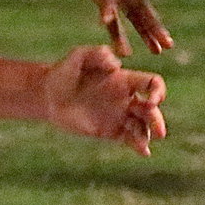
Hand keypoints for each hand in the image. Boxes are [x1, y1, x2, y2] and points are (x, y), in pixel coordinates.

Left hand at [38, 0, 172, 55]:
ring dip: (143, 33)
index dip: (138, 8)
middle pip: (141, 7)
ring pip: (131, 15)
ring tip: (156, 52)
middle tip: (168, 45)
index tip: (129, 22)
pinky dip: (116, 32)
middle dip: (154, 27)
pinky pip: (110, 16)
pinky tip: (124, 50)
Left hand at [42, 45, 166, 155]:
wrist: (47, 94)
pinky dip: (139, 145)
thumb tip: (116, 65)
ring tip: (143, 143)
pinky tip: (143, 152)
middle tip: (158, 131)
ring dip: (148, 134)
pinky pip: (129, 138)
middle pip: (152, 109)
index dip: (158, 91)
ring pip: (143, 126)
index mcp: (124, 80)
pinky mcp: (110, 130)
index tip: (151, 101)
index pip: (152, 83)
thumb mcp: (78, 56)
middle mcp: (126, 98)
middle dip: (157, 120)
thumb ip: (97, 53)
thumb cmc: (63, 71)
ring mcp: (119, 115)